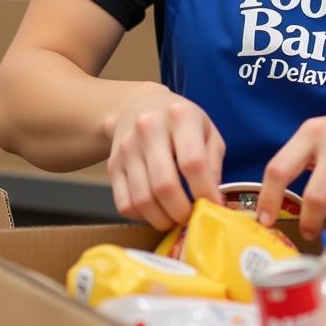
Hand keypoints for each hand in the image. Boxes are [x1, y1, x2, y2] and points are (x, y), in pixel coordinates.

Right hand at [104, 85, 225, 230]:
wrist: (138, 106)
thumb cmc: (181, 123)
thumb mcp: (207, 130)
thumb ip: (213, 162)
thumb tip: (212, 199)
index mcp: (180, 116)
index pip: (193, 162)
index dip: (204, 191)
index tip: (213, 206)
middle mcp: (149, 129)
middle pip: (164, 185)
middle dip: (181, 211)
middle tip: (191, 217)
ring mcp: (127, 148)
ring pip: (142, 199)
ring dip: (162, 219)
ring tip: (175, 218)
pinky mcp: (112, 166)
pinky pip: (124, 203)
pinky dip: (142, 216)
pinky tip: (155, 211)